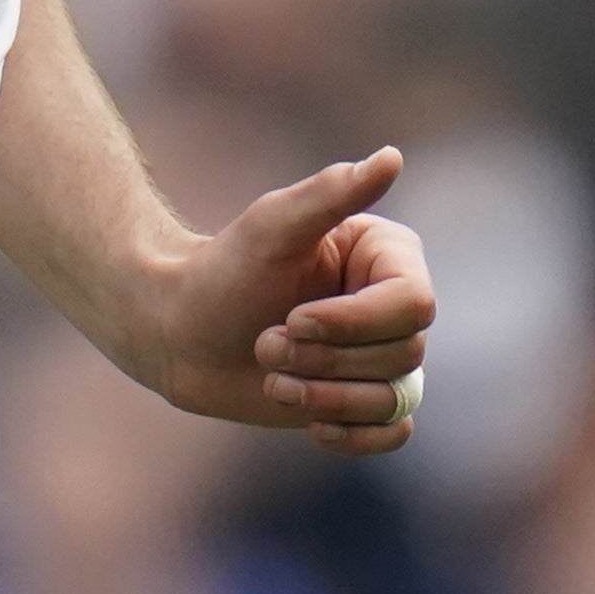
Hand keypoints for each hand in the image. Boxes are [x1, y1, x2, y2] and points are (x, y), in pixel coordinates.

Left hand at [140, 147, 432, 453]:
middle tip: (265, 343)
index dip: (353, 323)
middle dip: (325, 359)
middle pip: (404, 355)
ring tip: (271, 375)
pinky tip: (312, 425)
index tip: (291, 318)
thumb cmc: (223, 270)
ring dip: (322, 395)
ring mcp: (380, 354)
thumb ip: (331, 192)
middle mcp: (393, 304)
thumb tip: (391, 157)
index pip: (413, 305)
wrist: (181, 331)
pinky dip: (354, 435)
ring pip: (393, 398)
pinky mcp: (362, 399)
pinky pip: (392, 433)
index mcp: (387, 256)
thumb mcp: (271, 226)